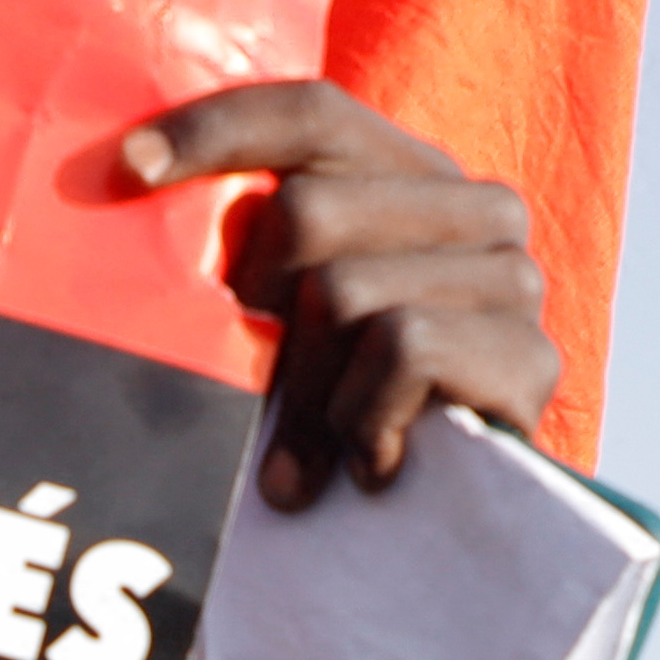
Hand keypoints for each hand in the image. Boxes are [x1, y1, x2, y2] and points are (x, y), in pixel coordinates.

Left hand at [118, 84, 559, 510]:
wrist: (445, 545)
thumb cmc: (339, 422)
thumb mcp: (285, 324)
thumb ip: (252, 253)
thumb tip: (129, 181)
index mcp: (412, 178)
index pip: (313, 114)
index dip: (219, 130)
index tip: (129, 170)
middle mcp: (476, 209)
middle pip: (310, 210)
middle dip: (254, 308)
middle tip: (253, 388)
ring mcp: (513, 280)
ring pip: (344, 291)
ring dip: (304, 393)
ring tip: (312, 453)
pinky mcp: (530, 356)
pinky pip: (402, 348)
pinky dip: (362, 419)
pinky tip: (370, 465)